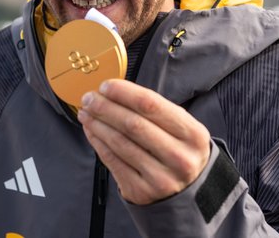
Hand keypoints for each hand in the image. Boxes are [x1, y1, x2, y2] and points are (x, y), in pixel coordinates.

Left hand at [76, 79, 210, 204]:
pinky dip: (98, 142)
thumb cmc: (178, 150)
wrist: (186, 191)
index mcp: (192, 134)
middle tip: (88, 98)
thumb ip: (153, 110)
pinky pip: (112, 161)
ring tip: (86, 112)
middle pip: (133, 124)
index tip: (105, 86)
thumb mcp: (180, 129)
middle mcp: (179, 157)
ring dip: (97, 124)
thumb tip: (113, 92)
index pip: (151, 105)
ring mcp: (160, 177)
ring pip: (120, 143)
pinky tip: (91, 131)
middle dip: (105, 108)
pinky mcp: (141, 191)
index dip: (124, 93)